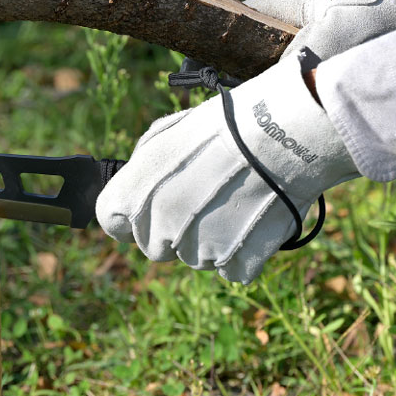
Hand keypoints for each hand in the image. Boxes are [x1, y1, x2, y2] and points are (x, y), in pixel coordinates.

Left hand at [96, 51, 359, 283]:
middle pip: (154, 246)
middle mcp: (160, 228)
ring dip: (208, 239)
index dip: (127, 215)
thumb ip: (141, 170)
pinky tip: (251, 219)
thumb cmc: (224, 126)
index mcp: (135, 195)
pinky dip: (241, 251)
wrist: (284, 134)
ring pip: (194, 258)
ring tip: (233, 202)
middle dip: (171, 228)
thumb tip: (134, 192)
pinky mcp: (237, 262)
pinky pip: (230, 268)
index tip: (147, 206)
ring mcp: (199, 249)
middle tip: (202, 198)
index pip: (111, 221)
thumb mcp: (167, 133)